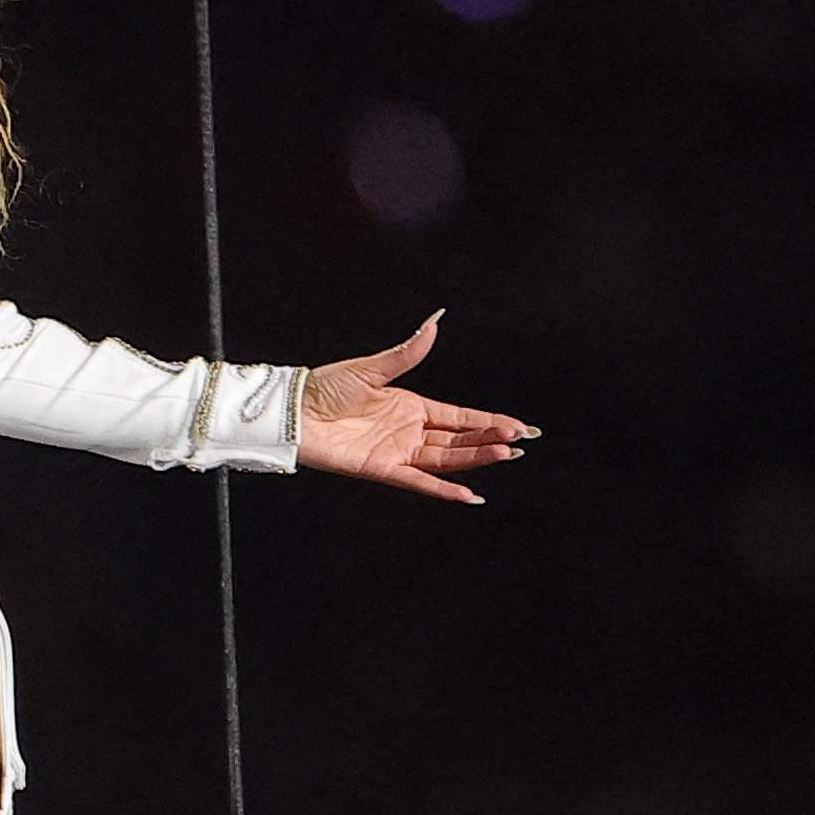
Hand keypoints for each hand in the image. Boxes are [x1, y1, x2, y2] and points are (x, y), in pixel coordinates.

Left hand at [296, 314, 529, 504]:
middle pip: (460, 440)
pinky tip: (470, 494)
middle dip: (492, 440)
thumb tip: (436, 321)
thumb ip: (408, 351)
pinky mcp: (383, 469)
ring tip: (507, 456)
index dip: (490, 421)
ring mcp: (398, 452)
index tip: (518, 426)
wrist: (293, 411)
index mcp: (411, 405)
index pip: (461, 416)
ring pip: (447, 459)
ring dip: (477, 459)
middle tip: (522, 442)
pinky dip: (443, 489)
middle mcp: (410, 431)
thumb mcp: (372, 367)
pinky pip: (419, 482)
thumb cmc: (325, 387)